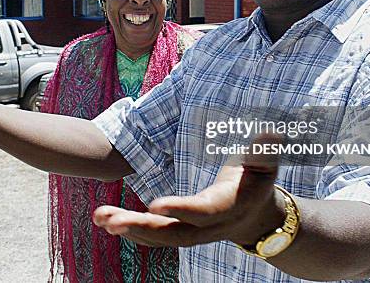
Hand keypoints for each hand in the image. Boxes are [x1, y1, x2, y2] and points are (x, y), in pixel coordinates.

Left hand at [93, 133, 284, 247]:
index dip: (180, 209)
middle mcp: (206, 227)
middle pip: (172, 232)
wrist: (256, 218)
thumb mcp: (264, 165)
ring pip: (158, 237)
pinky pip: (154, 235)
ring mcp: (192, 233)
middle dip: (141, 227)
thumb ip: (262, 150)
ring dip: (128, 229)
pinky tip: (107, 221)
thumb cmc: (256, 183)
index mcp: (225, 207)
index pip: (201, 211)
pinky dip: (130, 230)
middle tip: (110, 220)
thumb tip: (268, 133)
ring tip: (100, 217)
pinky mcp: (181, 231)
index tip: (154, 204)